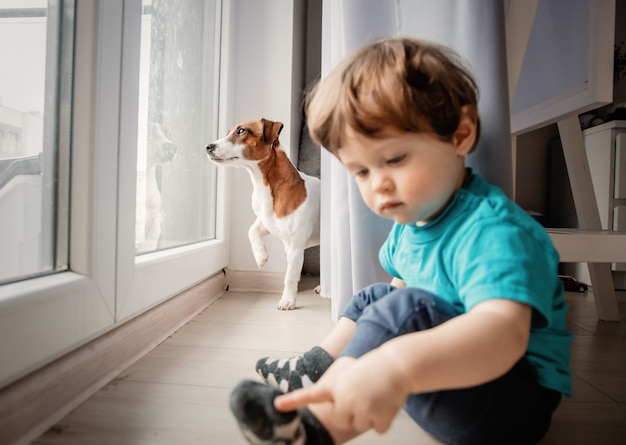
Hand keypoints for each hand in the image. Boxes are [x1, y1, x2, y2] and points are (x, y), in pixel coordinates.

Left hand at [274, 351, 408, 433]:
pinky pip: (378, 429)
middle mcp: (345, 397)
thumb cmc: (373, 369)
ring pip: (361, 426)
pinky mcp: (378, 416)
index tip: (277, 405)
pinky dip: (384, 420)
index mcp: (336, 386)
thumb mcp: (349, 375)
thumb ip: (338, 391)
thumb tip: (337, 406)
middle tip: (365, 395)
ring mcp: (361, 407)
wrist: (396, 364)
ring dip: (370, 416)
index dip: (293, 401)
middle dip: (353, 413)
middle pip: (343, 420)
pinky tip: (386, 403)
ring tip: (376, 396)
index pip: (311, 394)